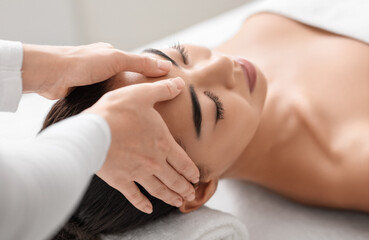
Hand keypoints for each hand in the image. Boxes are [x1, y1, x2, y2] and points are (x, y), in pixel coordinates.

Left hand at [21, 42, 171, 98]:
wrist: (51, 75)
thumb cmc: (82, 63)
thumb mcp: (116, 60)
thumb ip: (140, 63)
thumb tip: (165, 67)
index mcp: (110, 54)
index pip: (135, 64)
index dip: (148, 74)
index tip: (161, 86)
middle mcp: (102, 66)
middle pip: (125, 79)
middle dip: (135, 90)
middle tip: (150, 104)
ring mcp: (93, 80)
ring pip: (114, 91)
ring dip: (122, 99)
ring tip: (137, 112)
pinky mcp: (84, 93)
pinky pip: (103, 100)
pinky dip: (111, 105)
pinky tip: (118, 113)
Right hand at [85, 77, 199, 213]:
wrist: (91, 131)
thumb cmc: (117, 111)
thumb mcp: (143, 94)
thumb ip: (163, 90)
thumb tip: (180, 83)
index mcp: (162, 144)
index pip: (183, 162)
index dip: (192, 171)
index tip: (197, 178)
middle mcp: (154, 163)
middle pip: (174, 180)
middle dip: (185, 188)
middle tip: (191, 195)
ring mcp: (137, 174)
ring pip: (159, 190)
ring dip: (171, 197)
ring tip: (179, 202)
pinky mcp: (120, 181)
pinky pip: (134, 196)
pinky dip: (142, 204)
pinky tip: (148, 209)